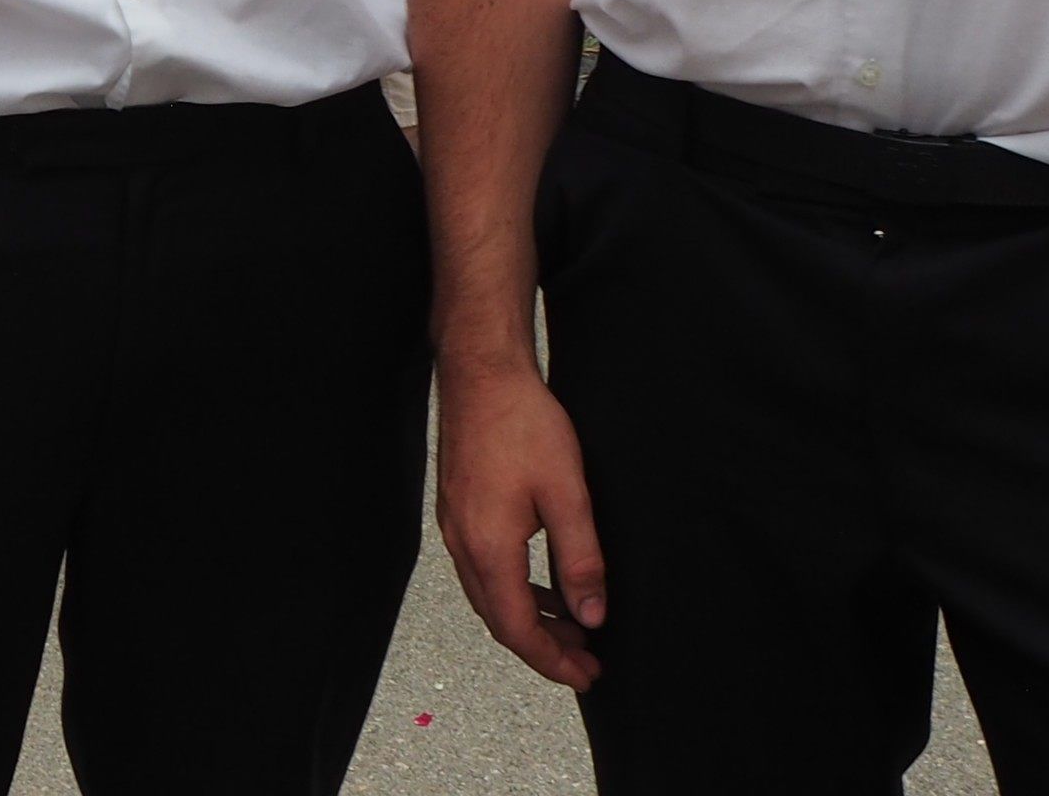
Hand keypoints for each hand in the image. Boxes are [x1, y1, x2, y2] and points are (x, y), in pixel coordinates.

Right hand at [436, 360, 606, 690]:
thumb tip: (592, 615)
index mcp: (489, 546)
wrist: (480, 372)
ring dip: (528, 619)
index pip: (517, 628)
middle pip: (498, 619)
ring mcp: (455, 525)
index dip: (551, 661)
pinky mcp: (458, 508)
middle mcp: (463, 542)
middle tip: (585, 662)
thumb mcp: (567, 494)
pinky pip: (482, 567)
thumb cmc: (521, 423)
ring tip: (572, 627)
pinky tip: (541, 583)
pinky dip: (514, 589)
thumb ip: (580, 560)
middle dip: (542, 648)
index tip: (585, 676)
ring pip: (488, 594)